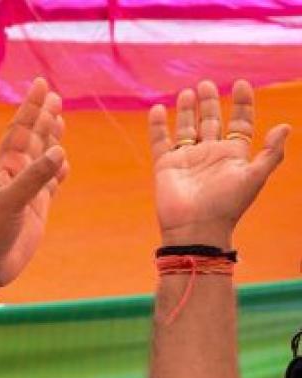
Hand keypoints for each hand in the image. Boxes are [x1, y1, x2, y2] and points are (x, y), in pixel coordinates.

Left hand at [0, 78, 68, 299]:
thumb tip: (59, 150)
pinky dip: (57, 171)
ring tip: (59, 120)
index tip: (42, 84)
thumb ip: (33, 177)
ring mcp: (25, 192)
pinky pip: (49, 184)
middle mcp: (14, 175)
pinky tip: (63, 162)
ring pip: (42, 159)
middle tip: (54, 95)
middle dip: (43, 117)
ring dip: (51, 139)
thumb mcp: (9, 202)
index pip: (21, 129)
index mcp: (3, 167)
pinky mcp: (34, 210)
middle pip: (33, 139)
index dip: (32, 107)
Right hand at [150, 79, 289, 246]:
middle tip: (206, 84)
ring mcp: (188, 158)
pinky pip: (161, 141)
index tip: (240, 84)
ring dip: (187, 109)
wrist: (196, 227)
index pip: (240, 122)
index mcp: (234, 154)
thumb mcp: (255, 178)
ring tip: (188, 92)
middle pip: (212, 120)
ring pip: (187, 127)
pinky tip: (157, 109)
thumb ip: (271, 153)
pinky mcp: (166, 165)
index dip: (242, 103)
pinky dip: (158, 125)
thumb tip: (285, 127)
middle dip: (210, 102)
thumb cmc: (228, 205)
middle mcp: (211, 153)